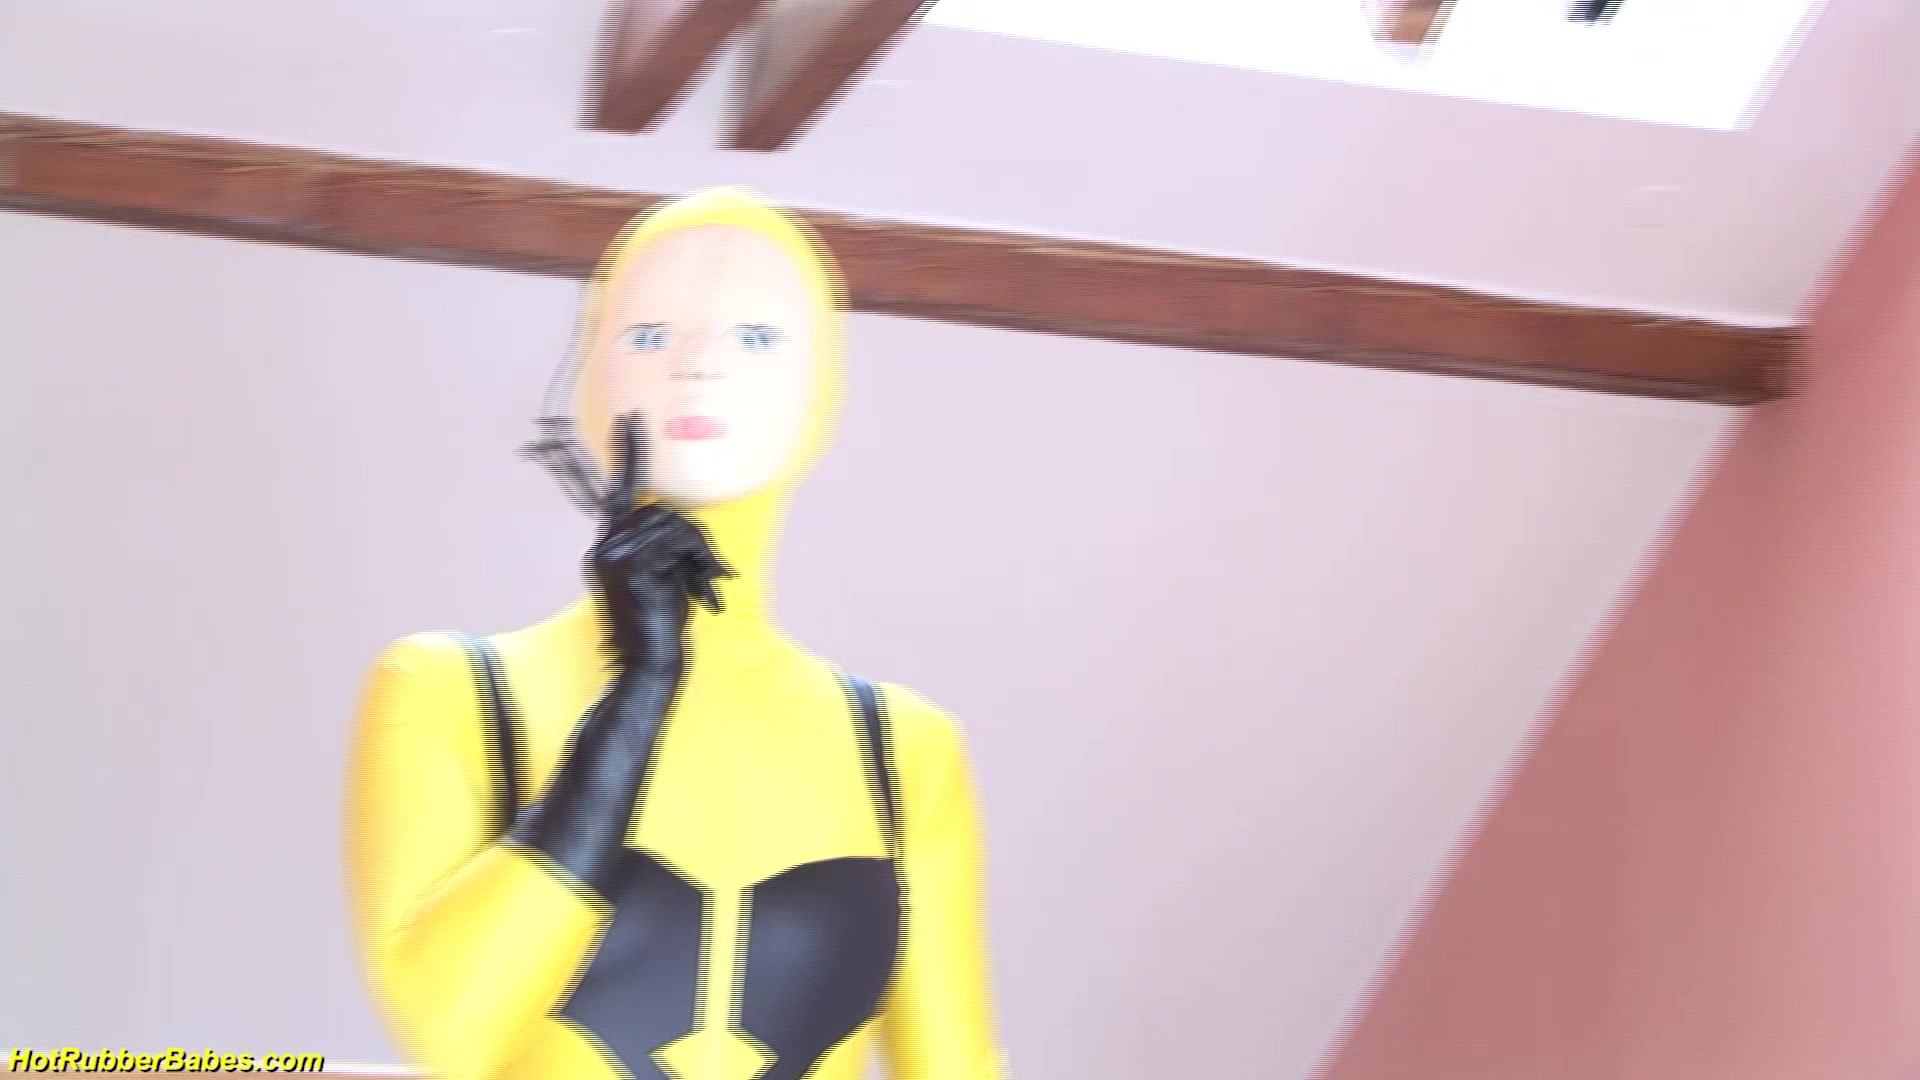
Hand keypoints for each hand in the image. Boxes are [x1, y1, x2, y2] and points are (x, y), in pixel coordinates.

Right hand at [586, 414, 731, 674]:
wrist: (647, 664)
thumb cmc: (660, 624)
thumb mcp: (664, 576)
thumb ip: (665, 546)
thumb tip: (686, 529)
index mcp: (609, 547)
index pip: (619, 493)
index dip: (628, 455)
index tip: (630, 419)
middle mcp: (604, 546)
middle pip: (663, 511)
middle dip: (695, 540)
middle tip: (714, 575)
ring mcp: (612, 555)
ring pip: (674, 525)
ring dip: (700, 554)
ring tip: (706, 588)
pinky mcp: (628, 565)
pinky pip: (677, 542)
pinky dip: (699, 562)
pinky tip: (701, 590)